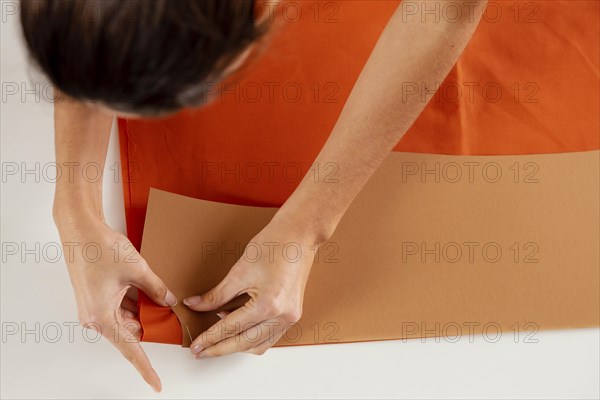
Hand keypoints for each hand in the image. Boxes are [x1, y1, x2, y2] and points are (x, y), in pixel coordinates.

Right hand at [55, 215, 176, 391]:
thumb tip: (169, 301)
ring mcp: (93, 308)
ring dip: (141, 310)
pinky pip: (119, 308)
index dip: (145, 368)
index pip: (130, 350)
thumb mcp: (138, 270)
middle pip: (130, 332)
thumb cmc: (101, 249)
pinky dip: (133, 302)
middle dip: (149, 323)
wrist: (79, 229)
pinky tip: (143, 287)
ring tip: (153, 291)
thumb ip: (157, 289)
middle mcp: (95, 317)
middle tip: (168, 313)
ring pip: (126, 319)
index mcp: (103, 317)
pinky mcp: (95, 298)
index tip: (156, 384)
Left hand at [184, 217, 316, 356]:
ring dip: (236, 346)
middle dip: (219, 349)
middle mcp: (282, 316)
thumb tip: (195, 305)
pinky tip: (237, 330)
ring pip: (258, 345)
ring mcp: (290, 317)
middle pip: (244, 343)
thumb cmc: (273, 245)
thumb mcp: (239, 271)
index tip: (195, 345)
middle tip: (200, 351)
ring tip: (216, 341)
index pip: (231, 329)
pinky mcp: (292, 314)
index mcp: (267, 305)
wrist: (298, 235)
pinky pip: (269, 337)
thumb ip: (216, 295)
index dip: (209, 338)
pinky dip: (251, 337)